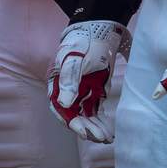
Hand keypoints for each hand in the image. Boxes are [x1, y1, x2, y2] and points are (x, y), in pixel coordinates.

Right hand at [50, 18, 130, 142]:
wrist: (99, 29)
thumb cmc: (83, 42)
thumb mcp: (75, 59)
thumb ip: (70, 80)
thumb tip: (64, 103)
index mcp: (58, 84)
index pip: (61, 109)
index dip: (72, 122)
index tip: (84, 131)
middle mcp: (68, 92)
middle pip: (74, 116)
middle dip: (86, 128)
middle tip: (99, 138)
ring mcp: (82, 92)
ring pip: (86, 116)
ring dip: (94, 128)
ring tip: (105, 139)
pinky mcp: (95, 91)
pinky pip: (96, 111)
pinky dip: (101, 122)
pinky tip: (108, 132)